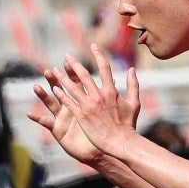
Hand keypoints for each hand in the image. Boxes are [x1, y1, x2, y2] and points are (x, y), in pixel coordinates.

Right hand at [28, 68, 102, 164]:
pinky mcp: (58, 129)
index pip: (75, 83)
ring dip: (43, 95)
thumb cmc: (102, 131)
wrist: (97, 150)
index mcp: (80, 101)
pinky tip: (29, 114)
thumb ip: (107, 94)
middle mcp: (69, 107)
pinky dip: (38, 118)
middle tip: (49, 71)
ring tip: (36, 87)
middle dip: (54, 80)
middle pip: (60, 90)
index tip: (67, 62)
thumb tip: (115, 79)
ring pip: (50, 104)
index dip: (71, 72)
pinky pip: (46, 123)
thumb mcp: (105, 110)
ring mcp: (62, 118)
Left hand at [50, 44, 140, 158]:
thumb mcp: (134, 103)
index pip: (104, 67)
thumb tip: (132, 69)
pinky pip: (68, 102)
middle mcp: (98, 95)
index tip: (92, 46)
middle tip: (67, 56)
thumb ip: (133, 85)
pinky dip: (61, 94)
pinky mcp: (81, 115)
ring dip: (62, 78)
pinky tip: (54, 88)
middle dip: (74, 64)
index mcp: (111, 91)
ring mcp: (88, 105)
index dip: (98, 55)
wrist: (119, 141)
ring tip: (54, 70)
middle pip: (84, 75)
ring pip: (72, 87)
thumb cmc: (128, 124)